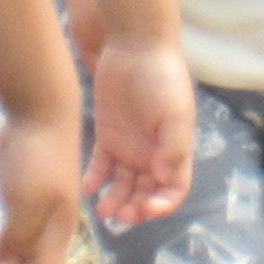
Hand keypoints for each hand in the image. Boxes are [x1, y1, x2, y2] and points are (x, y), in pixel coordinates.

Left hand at [86, 33, 195, 230]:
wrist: (135, 47)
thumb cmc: (163, 79)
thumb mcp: (175, 113)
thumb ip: (173, 147)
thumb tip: (165, 179)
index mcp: (175, 151)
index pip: (174, 189)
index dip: (164, 204)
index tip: (148, 210)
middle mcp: (153, 154)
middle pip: (146, 193)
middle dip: (136, 209)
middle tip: (121, 215)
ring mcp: (129, 147)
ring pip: (123, 185)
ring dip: (116, 201)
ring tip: (104, 210)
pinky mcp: (108, 137)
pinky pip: (101, 167)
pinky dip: (96, 180)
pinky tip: (89, 189)